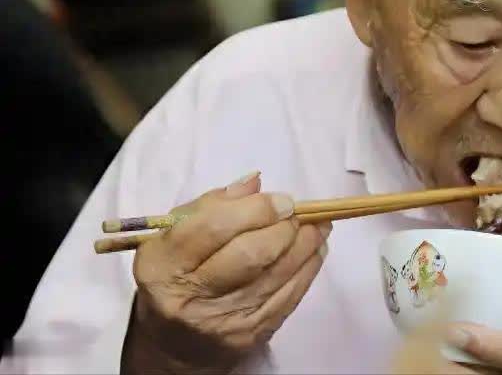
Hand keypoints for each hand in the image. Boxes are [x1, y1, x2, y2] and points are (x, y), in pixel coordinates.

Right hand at [121, 172, 328, 374]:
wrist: (173, 342)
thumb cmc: (177, 273)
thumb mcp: (178, 234)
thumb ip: (214, 204)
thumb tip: (256, 182)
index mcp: (162, 263)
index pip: (214, 227)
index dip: (257, 209)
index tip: (282, 199)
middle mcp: (189, 296)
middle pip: (251, 254)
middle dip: (285, 228)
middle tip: (298, 212)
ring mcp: (221, 321)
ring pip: (276, 275)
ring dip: (306, 245)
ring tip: (317, 225)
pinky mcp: (248, 335)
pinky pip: (289, 296)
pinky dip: (308, 268)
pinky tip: (315, 249)